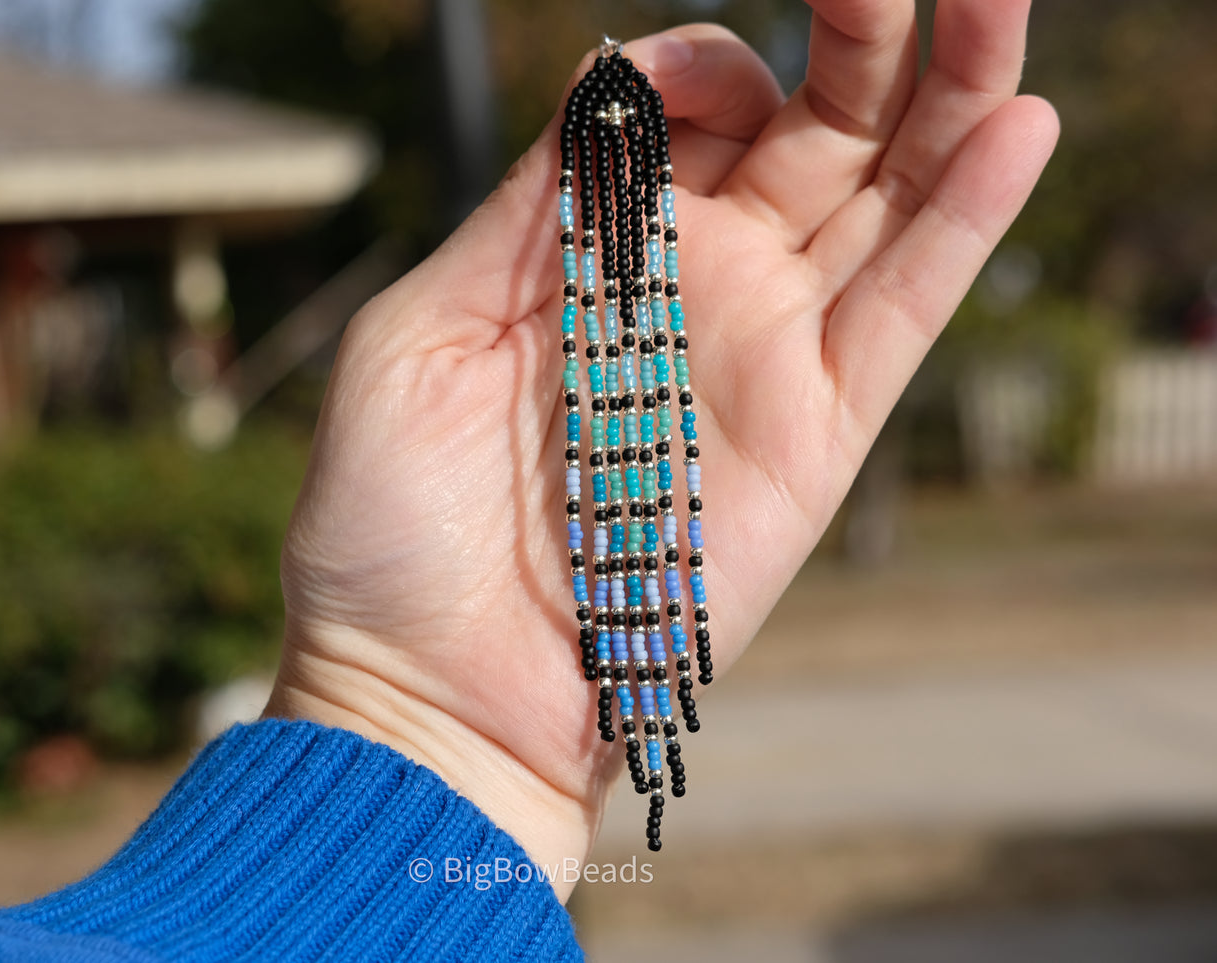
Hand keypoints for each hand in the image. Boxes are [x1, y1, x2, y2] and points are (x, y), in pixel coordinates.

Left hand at [265, 0, 1057, 898]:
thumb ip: (517, 216)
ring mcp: (761, 352)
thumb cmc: (391, 526)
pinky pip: (907, 308)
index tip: (692, 74)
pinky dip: (966, 218)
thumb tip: (601, 93)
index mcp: (583, 258)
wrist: (438, 693)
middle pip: (801, 131)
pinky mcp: (818, 430)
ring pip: (879, 196)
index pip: (677, 117)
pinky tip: (1017, 122)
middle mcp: (686, 289)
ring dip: (941, 92)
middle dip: (853, 39)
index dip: (698, 67)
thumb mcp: (418, 338)